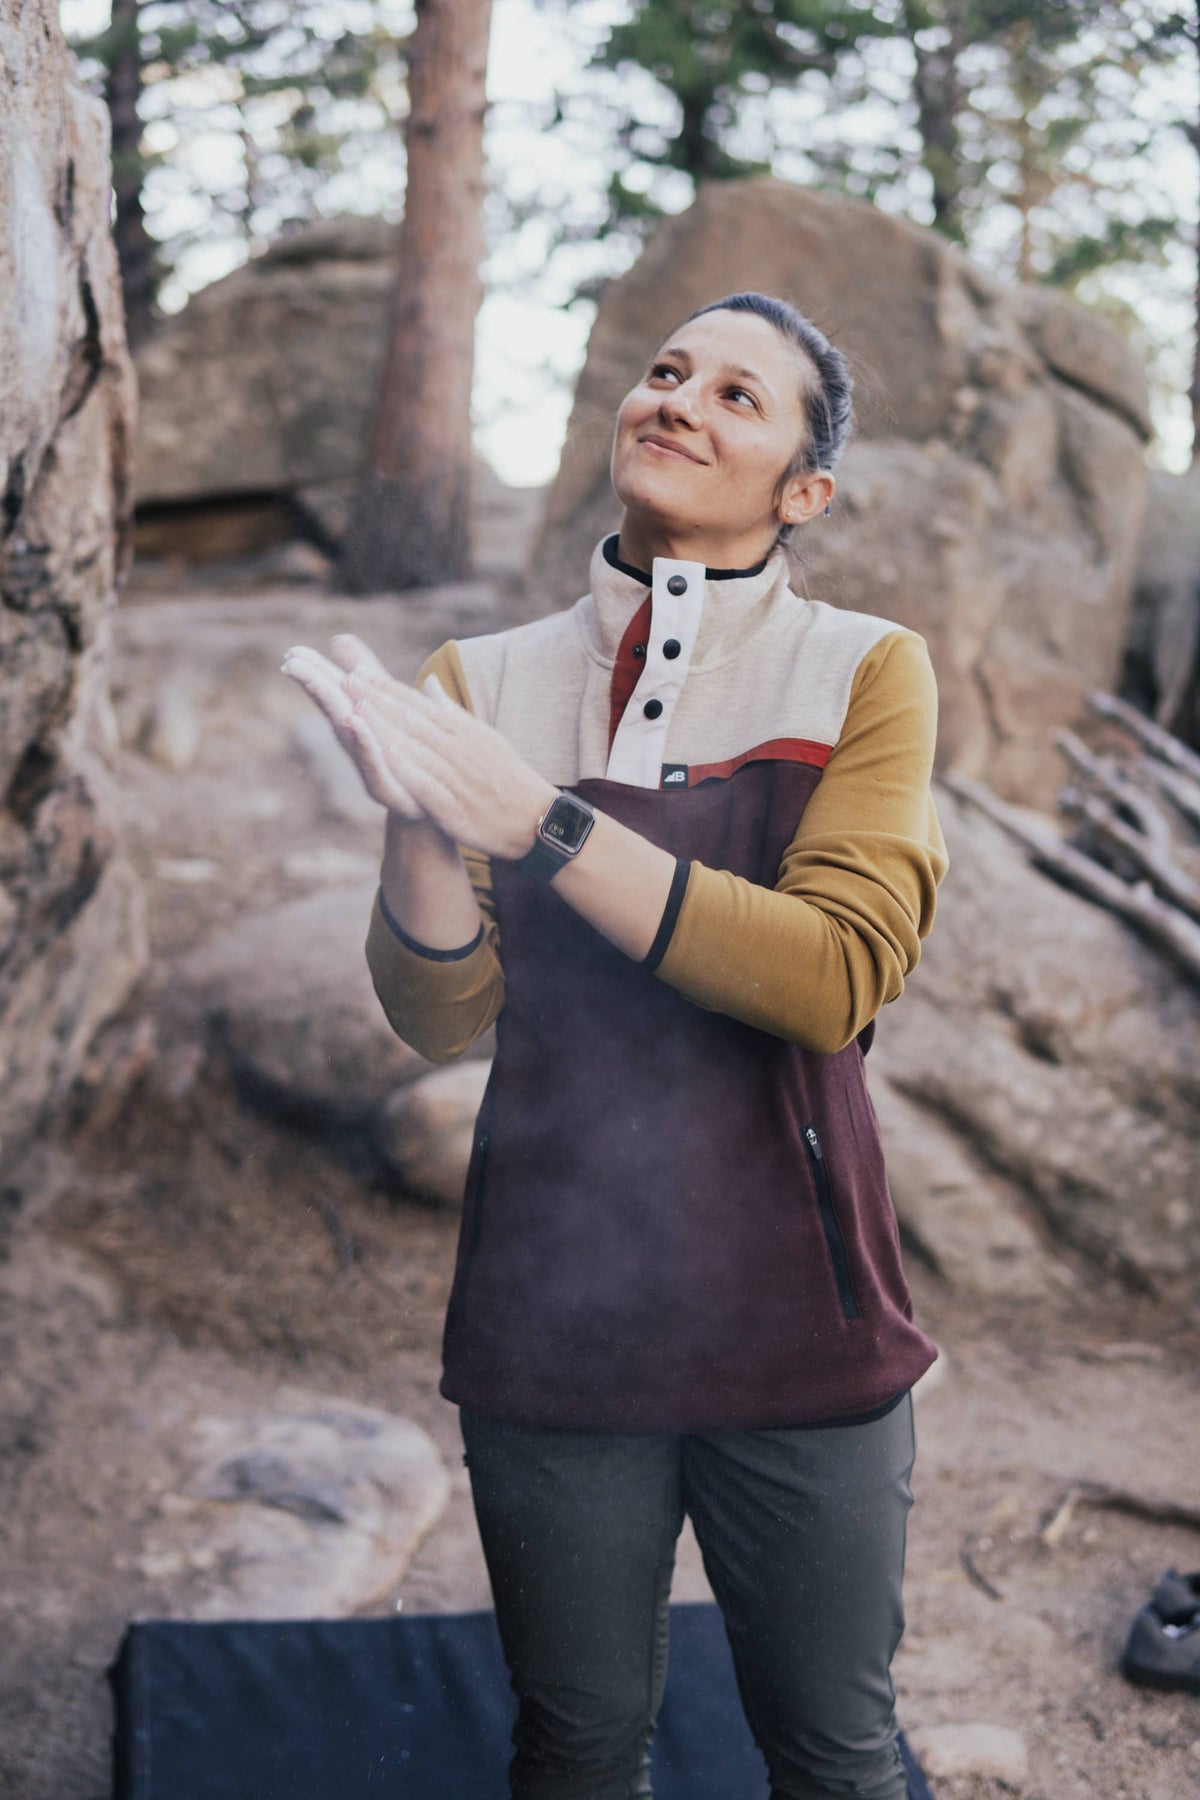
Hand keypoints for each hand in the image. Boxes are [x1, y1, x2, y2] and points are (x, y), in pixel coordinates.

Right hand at [280, 633, 427, 821]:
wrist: (440, 810)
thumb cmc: (409, 757)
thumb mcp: (391, 708)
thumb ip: (369, 676)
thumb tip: (341, 639)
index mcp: (364, 725)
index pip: (338, 694)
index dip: (316, 673)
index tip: (292, 652)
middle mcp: (362, 747)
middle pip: (336, 710)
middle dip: (315, 685)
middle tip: (290, 662)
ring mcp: (374, 769)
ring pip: (350, 733)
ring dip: (334, 707)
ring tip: (317, 681)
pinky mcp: (393, 791)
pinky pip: (376, 766)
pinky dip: (366, 744)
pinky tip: (357, 721)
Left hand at [339, 655, 559, 859]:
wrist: (536, 819)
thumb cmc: (508, 778)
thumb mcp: (483, 737)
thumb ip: (451, 712)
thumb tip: (429, 683)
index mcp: (462, 732)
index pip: (418, 706)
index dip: (387, 689)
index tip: (359, 672)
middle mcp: (457, 750)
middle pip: (412, 721)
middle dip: (378, 700)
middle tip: (347, 680)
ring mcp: (456, 777)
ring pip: (415, 749)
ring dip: (385, 729)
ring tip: (356, 710)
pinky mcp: (455, 807)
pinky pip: (427, 785)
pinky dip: (406, 770)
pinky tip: (385, 759)